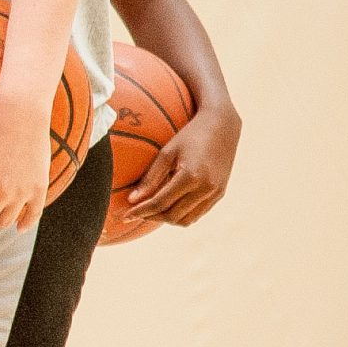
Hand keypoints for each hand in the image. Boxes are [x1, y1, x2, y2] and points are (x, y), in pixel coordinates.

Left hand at [119, 101, 240, 229]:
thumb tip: (131, 200)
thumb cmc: (190, 136)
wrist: (222, 126)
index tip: (125, 216)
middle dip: (152, 217)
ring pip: (186, 220)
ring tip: (151, 211)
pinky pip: (198, 214)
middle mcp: (205, 188)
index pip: (160, 203)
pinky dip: (182, 215)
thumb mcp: (167, 152)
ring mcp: (215, 193)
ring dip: (167, 219)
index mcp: (191, 176)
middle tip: (136, 213)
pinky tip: (169, 207)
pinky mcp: (220, 194)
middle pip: (172, 215)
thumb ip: (150, 178)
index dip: (140, 211)